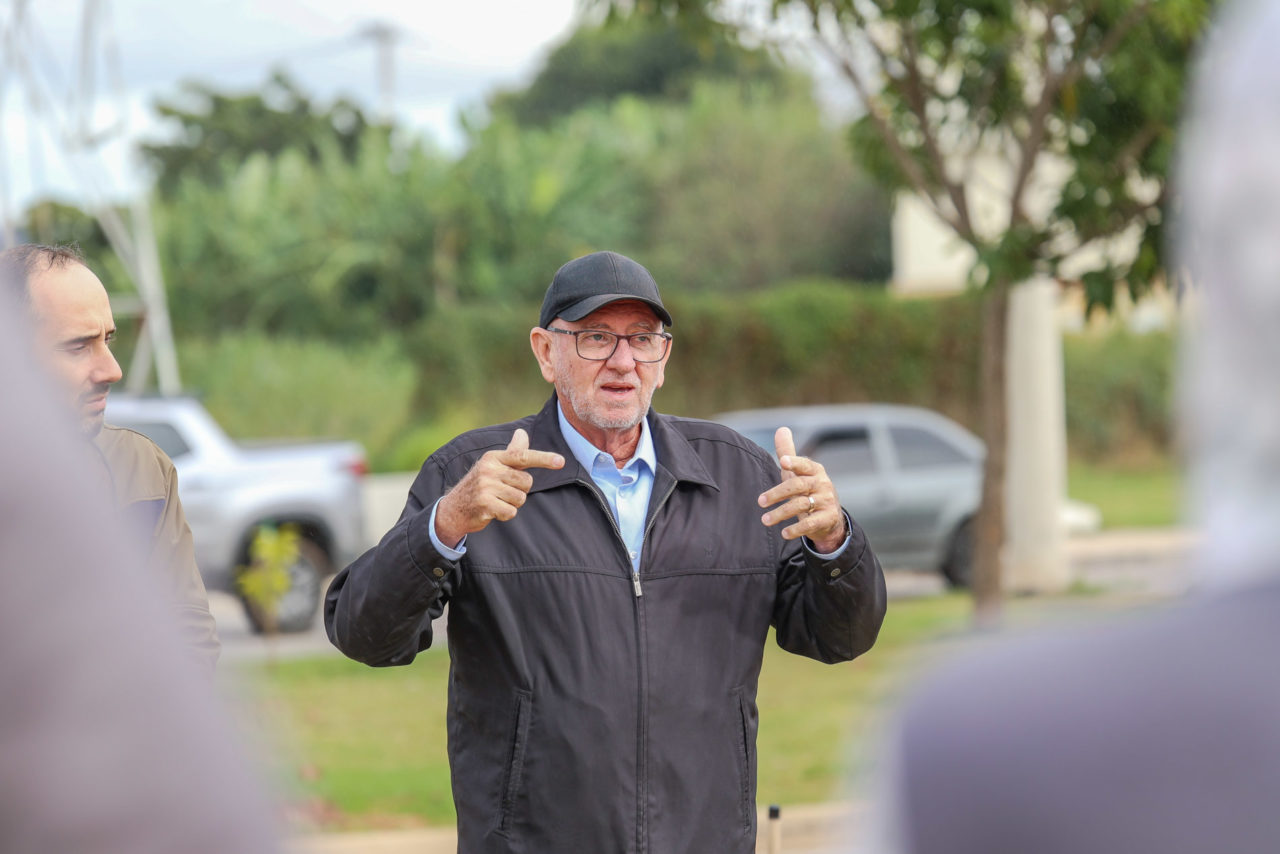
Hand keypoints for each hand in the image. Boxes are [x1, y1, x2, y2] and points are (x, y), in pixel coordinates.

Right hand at [434, 429, 564, 547]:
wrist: (453, 509)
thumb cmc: (480, 485)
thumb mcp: (493, 465)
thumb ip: (512, 452)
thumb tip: (522, 432)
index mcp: (493, 458)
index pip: (523, 456)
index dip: (544, 459)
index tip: (561, 462)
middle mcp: (489, 469)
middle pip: (526, 482)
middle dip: (520, 490)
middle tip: (503, 491)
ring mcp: (486, 487)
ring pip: (520, 498)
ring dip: (512, 503)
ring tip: (497, 500)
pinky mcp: (484, 504)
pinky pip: (511, 512)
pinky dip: (506, 514)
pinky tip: (493, 511)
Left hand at [757, 426, 846, 553]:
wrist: (830, 517)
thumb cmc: (808, 489)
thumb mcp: (798, 472)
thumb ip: (788, 452)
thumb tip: (781, 429)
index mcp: (815, 471)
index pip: (805, 464)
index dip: (795, 462)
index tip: (783, 462)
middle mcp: (822, 484)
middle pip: (798, 486)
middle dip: (778, 493)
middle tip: (760, 501)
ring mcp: (826, 501)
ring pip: (801, 505)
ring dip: (781, 513)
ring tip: (765, 520)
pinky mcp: (827, 518)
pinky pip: (811, 523)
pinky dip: (796, 529)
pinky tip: (784, 533)